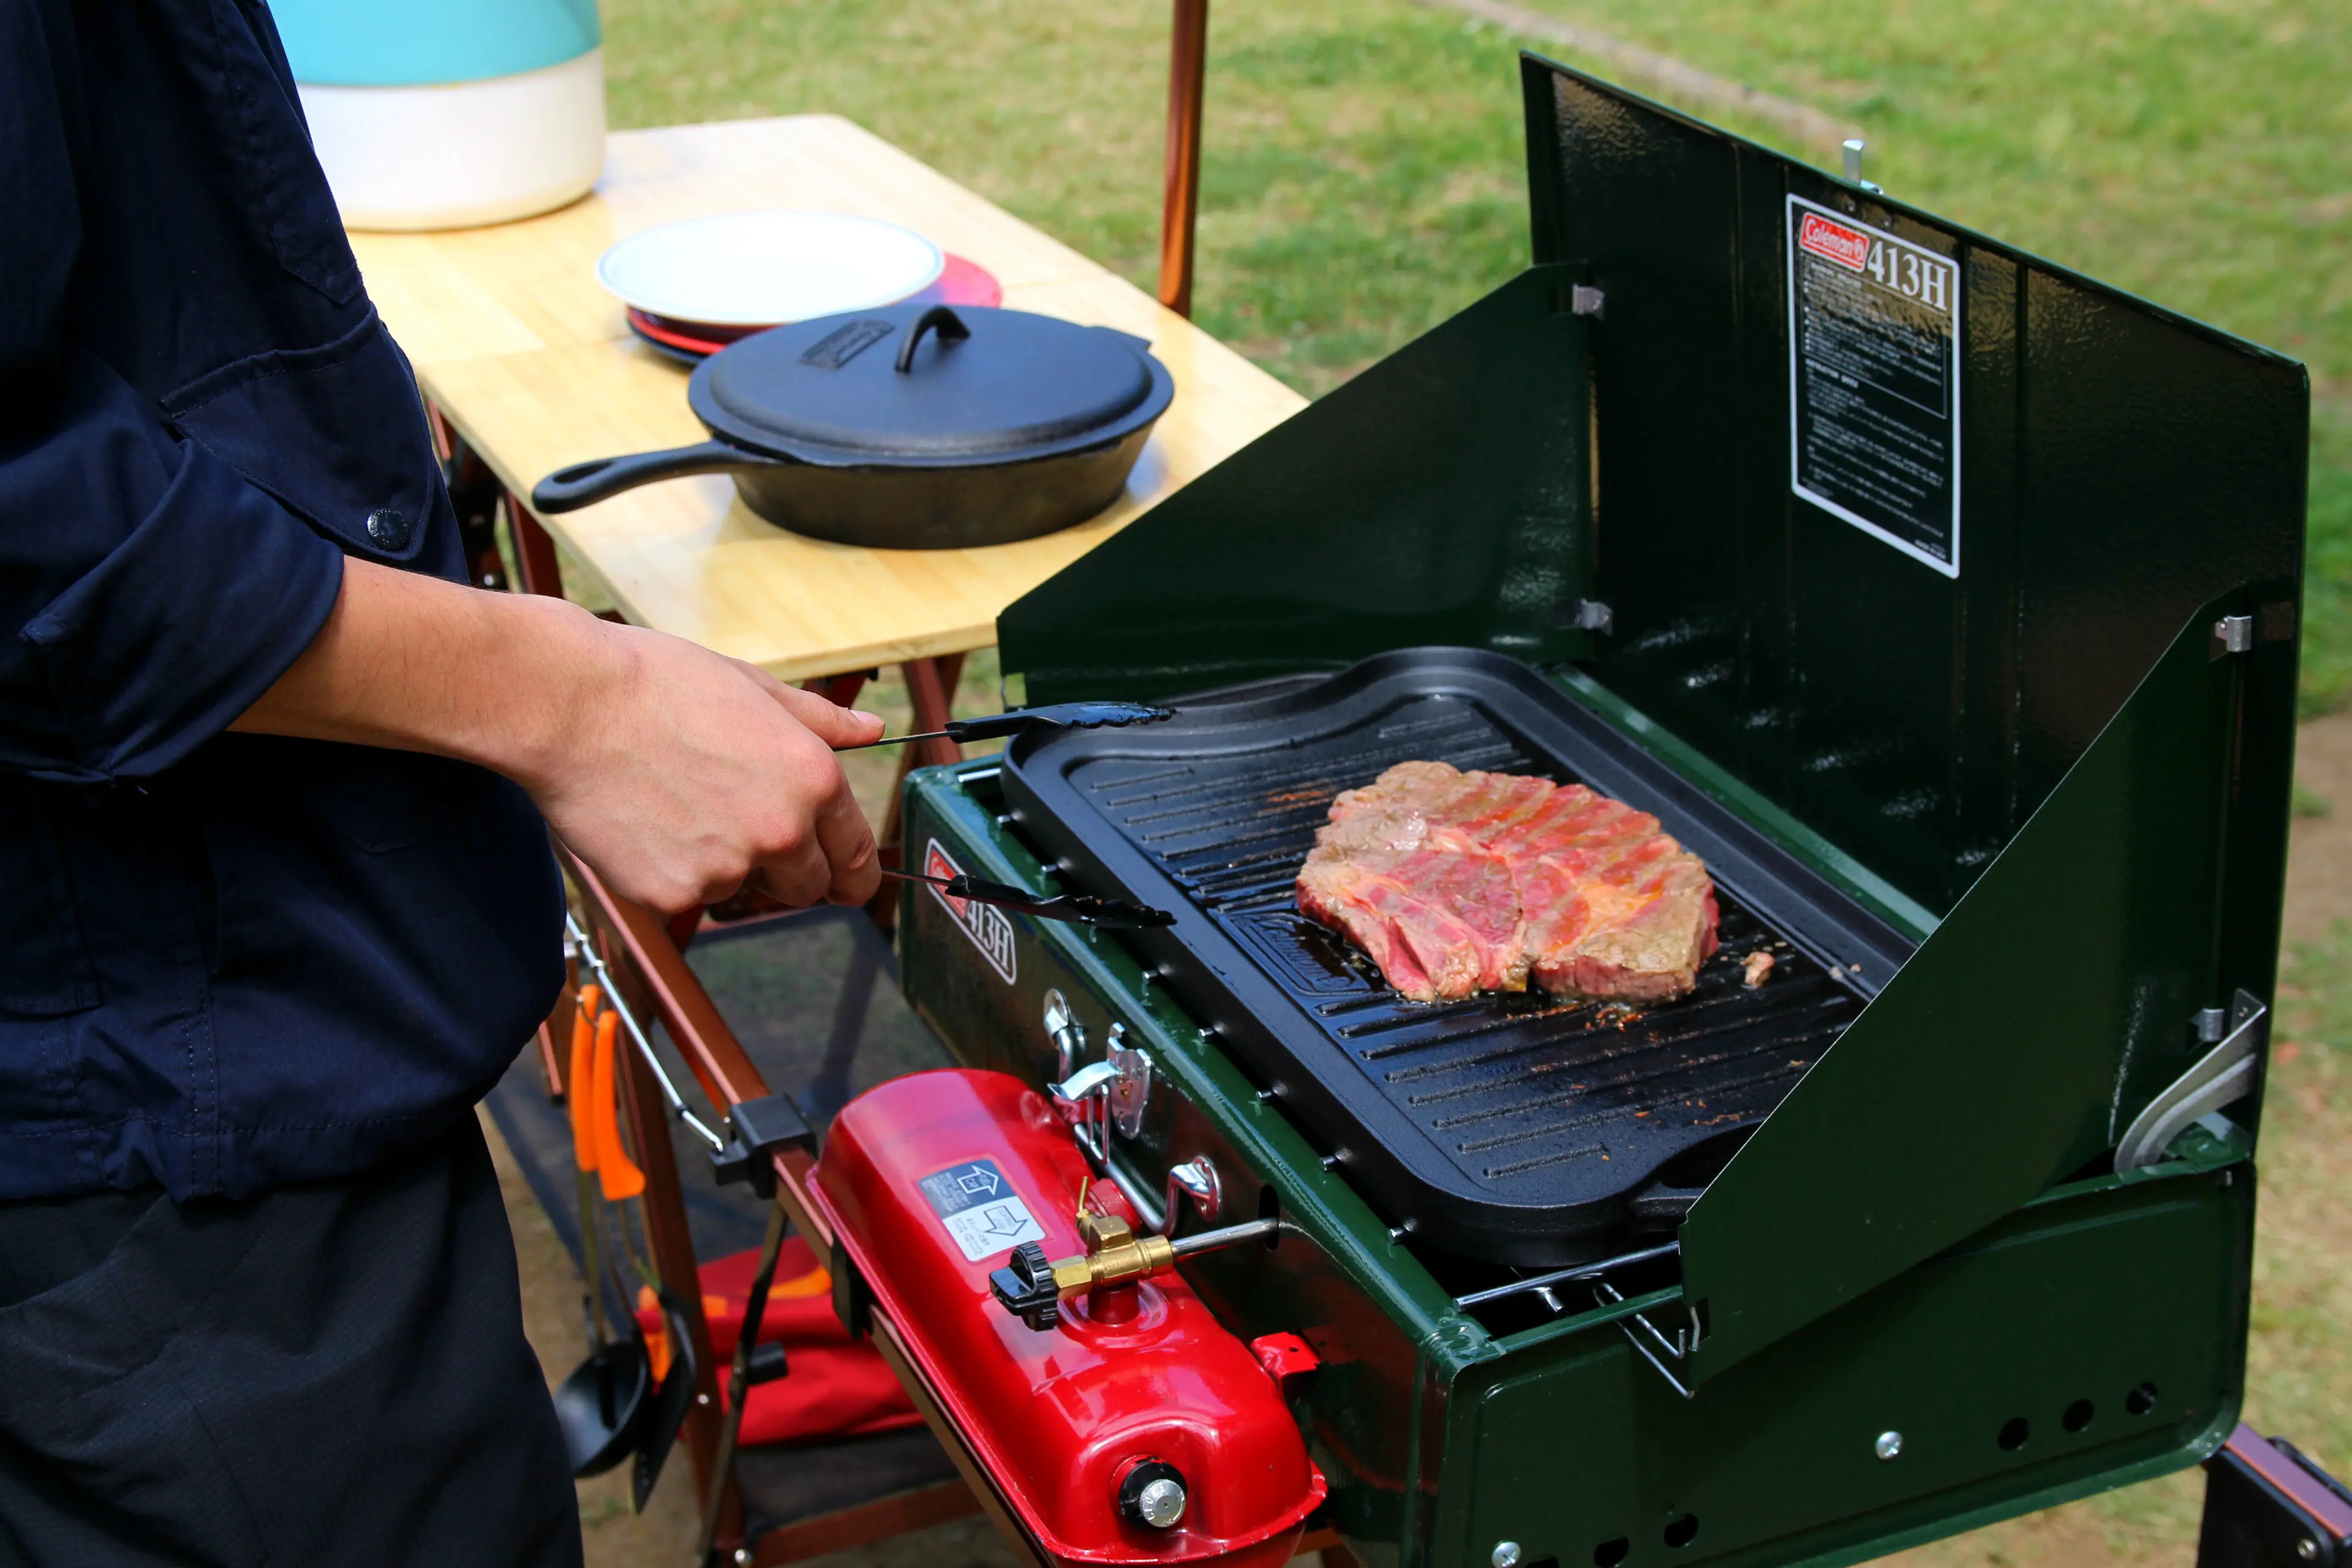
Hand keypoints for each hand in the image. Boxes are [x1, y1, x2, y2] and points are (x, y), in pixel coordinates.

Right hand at [230, 562, 887, 915]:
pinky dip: (672, 876)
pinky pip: (687, 900)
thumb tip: (868, 730)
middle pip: (807, 889)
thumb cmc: (655, 683)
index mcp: (813, 781)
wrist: (566, 704)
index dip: (852, 873)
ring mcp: (724, 869)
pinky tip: (647, 827)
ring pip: (742, 894)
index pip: (857, 859)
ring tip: (683, 812)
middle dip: (787, 873)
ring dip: (726, 871)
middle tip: (743, 834)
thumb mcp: (753, 687)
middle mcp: (780, 832)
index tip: (843, 879)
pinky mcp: (669, 895)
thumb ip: (819, 720)